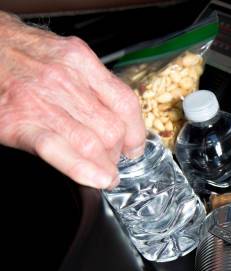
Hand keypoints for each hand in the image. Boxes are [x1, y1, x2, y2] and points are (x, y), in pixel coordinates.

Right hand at [0, 12, 145, 188]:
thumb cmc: (16, 53)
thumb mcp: (60, 54)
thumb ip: (90, 82)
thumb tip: (117, 113)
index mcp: (79, 62)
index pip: (125, 103)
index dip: (136, 133)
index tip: (135, 147)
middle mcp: (64, 79)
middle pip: (111, 128)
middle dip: (118, 154)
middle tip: (114, 162)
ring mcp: (40, 101)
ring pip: (91, 143)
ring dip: (105, 166)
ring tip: (106, 175)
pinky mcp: (18, 122)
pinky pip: (57, 150)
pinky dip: (82, 169)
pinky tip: (95, 179)